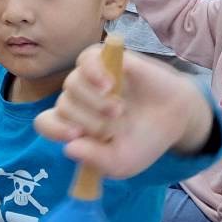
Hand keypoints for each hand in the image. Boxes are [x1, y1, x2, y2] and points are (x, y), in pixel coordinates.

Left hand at [34, 43, 214, 177]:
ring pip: (73, 84)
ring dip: (95, 101)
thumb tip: (69, 148)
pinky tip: (109, 85)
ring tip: (119, 110)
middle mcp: (77, 100)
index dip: (56, 129)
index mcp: (74, 125)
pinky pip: (86, 59)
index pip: (46, 123)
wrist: (176, 117)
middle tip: (115, 126)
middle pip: (63, 106)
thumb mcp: (122, 162)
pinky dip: (94, 72)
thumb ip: (96, 160)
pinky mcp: (106, 60)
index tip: (75, 135)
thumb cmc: (143, 140)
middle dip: (89, 120)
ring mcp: (89, 79)